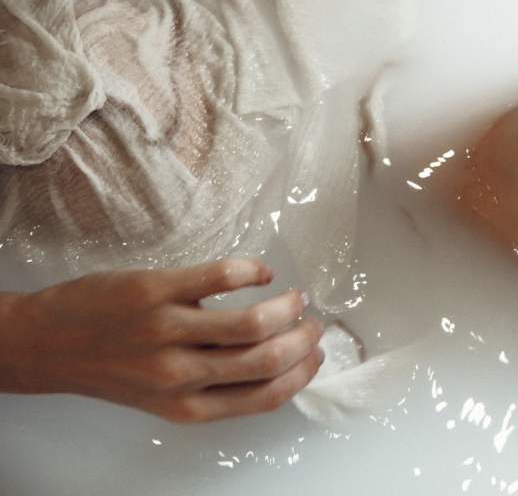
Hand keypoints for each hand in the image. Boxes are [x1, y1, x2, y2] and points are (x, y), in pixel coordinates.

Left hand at [0, 258, 323, 422]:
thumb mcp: (161, 394)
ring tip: (293, 295)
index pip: (265, 396)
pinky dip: (253, 270)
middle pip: (267, 359)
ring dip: (288, 306)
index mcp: (186, 405)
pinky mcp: (155, 290)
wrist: (44, 344)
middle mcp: (180, 374)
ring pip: (253, 323)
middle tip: (311, 321)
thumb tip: (271, 362)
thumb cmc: (107, 365)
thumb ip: (211, 385)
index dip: (302, 374)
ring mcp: (168, 330)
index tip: (315, 354)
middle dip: (303, 338)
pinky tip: (259, 271)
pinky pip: (222, 276)